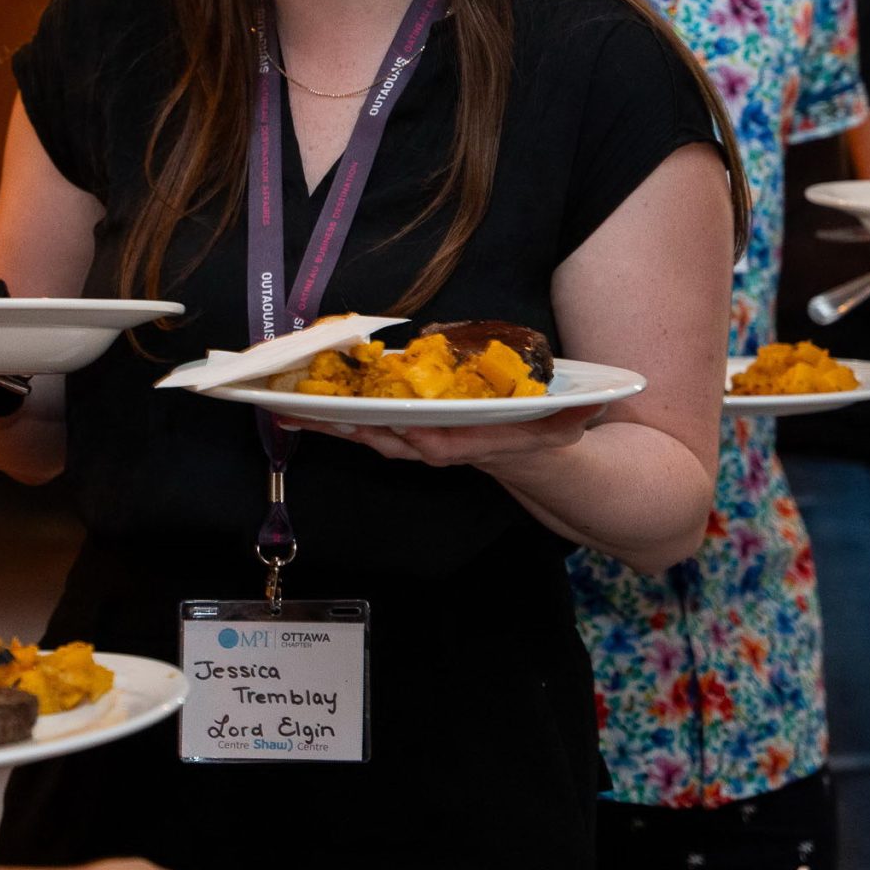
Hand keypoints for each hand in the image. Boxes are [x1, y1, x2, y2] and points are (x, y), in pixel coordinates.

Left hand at [309, 403, 605, 468]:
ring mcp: (423, 442)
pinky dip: (337, 417)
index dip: (414, 435)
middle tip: (303, 412)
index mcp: (476, 444)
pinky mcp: (411, 434)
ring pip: (369, 434)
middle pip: (386, 440)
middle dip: (344, 428)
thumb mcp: (567, 426)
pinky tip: (307, 406)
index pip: (441, 445)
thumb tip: (584, 411)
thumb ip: (572, 419)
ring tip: (285, 407)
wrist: (540, 462)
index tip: (390, 425)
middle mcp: (441, 446)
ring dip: (328, 423)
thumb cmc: (550, 436)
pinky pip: (368, 426)